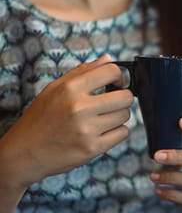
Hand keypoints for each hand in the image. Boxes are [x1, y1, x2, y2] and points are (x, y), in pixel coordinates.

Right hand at [0, 55, 133, 187]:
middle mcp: (80, 108)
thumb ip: (83, 72)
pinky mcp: (93, 148)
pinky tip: (102, 132)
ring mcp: (87, 130)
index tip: (114, 84)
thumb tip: (108, 59)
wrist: (25, 152)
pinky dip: (116, 132)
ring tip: (101, 119)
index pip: (112, 71)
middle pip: (126, 97)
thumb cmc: (41, 118)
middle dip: (122, 98)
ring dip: (118, 117)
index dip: (118, 77)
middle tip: (111, 103)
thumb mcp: (55, 88)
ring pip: (125, 115)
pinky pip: (123, 133)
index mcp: (70, 88)